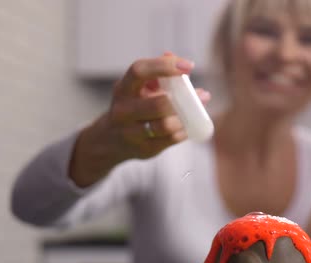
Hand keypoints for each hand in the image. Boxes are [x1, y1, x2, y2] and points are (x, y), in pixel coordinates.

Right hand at [69, 54, 210, 186]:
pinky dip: (184, 131)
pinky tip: (187, 126)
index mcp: (123, 89)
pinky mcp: (144, 149)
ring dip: (184, 118)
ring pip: (165, 125)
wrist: (110, 140)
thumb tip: (186, 65)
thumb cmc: (132, 106)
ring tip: (194, 112)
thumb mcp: (138, 88)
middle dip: (183, 99)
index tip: (188, 66)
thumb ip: (160, 74)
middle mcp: (123, 110)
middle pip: (158, 103)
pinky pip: (171, 140)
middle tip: (200, 95)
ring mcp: (132, 132)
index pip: (140, 71)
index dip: (164, 66)